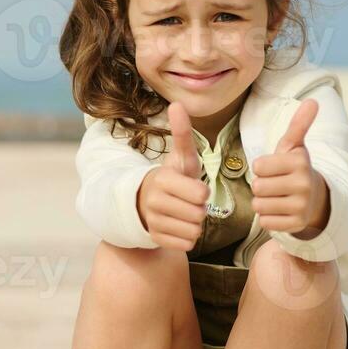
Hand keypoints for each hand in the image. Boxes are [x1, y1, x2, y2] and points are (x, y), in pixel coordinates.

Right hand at [137, 102, 208, 250]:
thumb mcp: (181, 157)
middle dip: (199, 209)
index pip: (201, 195)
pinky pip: (186, 245)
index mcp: (163, 180)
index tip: (193, 188)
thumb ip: (182, 133)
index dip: (202, 193)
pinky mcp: (156, 239)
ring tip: (184, 213)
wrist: (145, 202)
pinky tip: (179, 226)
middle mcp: (155, 202)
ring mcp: (153, 222)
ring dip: (194, 224)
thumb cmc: (173, 178)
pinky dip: (187, 238)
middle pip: (199, 215)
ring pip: (193, 231)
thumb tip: (177, 103)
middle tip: (189, 202)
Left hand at [251, 98, 328, 235]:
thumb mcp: (294, 146)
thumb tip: (313, 101)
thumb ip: (299, 125)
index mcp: (299, 162)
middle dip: (261, 186)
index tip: (273, 168)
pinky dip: (268, 218)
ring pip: (259, 206)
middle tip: (275, 185)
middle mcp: (303, 184)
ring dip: (262, 203)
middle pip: (257, 187)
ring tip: (277, 197)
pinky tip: (280, 211)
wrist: (315, 199)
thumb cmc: (295, 169)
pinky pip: (266, 222)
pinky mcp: (296, 224)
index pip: (258, 166)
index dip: (261, 168)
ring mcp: (301, 206)